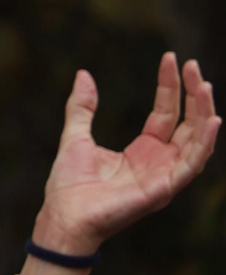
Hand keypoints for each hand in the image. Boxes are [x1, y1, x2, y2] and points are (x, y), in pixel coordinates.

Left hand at [36, 53, 220, 253]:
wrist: (62, 216)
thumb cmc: (69, 185)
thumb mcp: (75, 136)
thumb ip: (82, 108)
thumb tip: (83, 74)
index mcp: (144, 151)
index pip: (167, 113)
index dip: (171, 86)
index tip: (171, 59)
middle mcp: (160, 162)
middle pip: (188, 123)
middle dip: (194, 94)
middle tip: (192, 65)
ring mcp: (165, 176)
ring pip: (196, 141)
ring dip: (204, 113)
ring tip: (204, 85)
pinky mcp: (164, 189)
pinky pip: (192, 165)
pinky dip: (204, 144)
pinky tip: (212, 122)